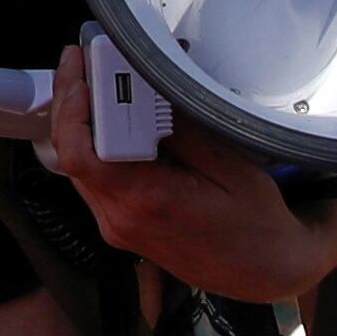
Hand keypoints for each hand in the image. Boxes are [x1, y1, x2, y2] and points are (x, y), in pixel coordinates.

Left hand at [38, 47, 336, 302]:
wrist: (264, 272)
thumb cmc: (256, 226)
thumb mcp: (231, 168)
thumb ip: (184, 130)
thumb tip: (148, 92)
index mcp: (146, 203)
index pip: (82, 154)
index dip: (72, 106)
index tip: (81, 69)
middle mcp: (122, 219)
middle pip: (72, 156)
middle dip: (72, 104)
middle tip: (82, 63)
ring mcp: (118, 226)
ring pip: (79, 167)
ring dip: (81, 123)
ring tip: (93, 82)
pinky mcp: (122, 226)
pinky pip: (95, 179)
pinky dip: (95, 145)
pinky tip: (110, 120)